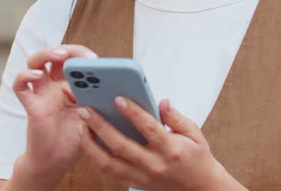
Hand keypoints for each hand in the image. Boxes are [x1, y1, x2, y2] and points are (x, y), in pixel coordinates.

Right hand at [12, 45, 97, 184]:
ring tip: (61, 56)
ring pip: (35, 62)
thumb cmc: (76, 140)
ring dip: (47, 53)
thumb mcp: (96, 119)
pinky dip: (25, 76)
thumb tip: (124, 90)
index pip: (76, 59)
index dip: (85, 55)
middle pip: (56, 55)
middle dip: (70, 50)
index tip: (99, 61)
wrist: (56, 163)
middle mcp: (55, 85)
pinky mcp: (31, 104)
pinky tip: (37, 75)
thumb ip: (105, 104)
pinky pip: (20, 85)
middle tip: (84, 57)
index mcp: (72, 85)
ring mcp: (41, 92)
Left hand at [77, 97, 240, 190]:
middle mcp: (154, 164)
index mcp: (171, 149)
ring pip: (110, 163)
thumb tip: (162, 102)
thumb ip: (177, 117)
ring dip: (91, 144)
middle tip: (85, 109)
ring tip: (81, 126)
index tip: (118, 98)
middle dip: (101, 126)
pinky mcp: (135, 184)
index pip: (149, 128)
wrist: (199, 189)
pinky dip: (96, 157)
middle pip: (122, 145)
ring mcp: (143, 177)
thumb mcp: (195, 134)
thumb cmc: (197, 158)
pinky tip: (88, 142)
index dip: (133, 113)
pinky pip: (110, 172)